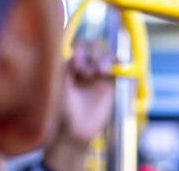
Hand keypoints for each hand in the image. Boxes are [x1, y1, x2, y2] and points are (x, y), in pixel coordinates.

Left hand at [43, 41, 115, 170]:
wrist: (74, 131)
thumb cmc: (62, 110)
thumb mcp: (60, 87)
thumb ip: (66, 68)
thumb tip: (75, 53)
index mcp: (70, 65)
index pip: (79, 46)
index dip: (80, 50)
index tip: (76, 64)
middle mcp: (85, 66)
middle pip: (93, 47)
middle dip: (91, 54)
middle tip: (86, 71)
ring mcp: (98, 74)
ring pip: (105, 54)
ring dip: (104, 58)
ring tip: (100, 71)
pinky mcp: (110, 82)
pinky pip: (117, 66)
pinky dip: (118, 62)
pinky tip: (113, 66)